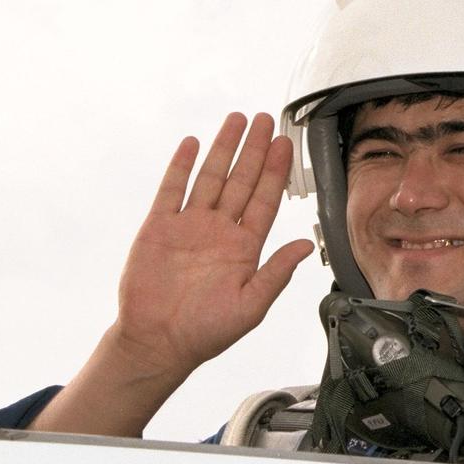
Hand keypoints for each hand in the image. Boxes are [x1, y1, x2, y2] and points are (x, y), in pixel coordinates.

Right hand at [27, 112, 312, 436]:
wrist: (158, 342)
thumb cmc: (205, 332)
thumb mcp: (251, 306)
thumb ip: (276, 273)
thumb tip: (305, 246)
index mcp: (243, 248)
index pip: (264, 200)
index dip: (275, 172)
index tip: (285, 145)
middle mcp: (219, 231)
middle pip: (241, 181)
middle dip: (254, 150)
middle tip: (266, 121)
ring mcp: (189, 226)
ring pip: (210, 177)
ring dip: (223, 149)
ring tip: (236, 121)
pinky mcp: (159, 227)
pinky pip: (172, 190)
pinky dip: (181, 166)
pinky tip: (192, 144)